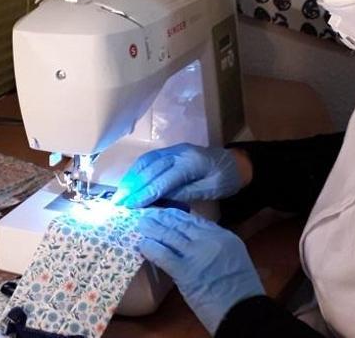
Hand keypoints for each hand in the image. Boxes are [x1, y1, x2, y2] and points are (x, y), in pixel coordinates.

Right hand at [112, 143, 244, 207]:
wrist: (237, 162)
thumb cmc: (227, 179)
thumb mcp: (211, 190)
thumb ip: (186, 193)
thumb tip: (159, 200)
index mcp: (191, 163)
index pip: (162, 180)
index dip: (144, 194)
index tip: (129, 206)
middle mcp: (179, 152)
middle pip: (150, 169)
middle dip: (132, 186)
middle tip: (117, 203)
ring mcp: (174, 149)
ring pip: (147, 161)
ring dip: (131, 177)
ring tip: (120, 194)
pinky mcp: (171, 151)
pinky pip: (150, 159)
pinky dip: (137, 171)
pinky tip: (130, 182)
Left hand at [138, 209, 264, 334]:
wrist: (242, 310)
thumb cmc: (242, 290)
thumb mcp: (236, 258)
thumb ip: (219, 247)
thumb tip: (198, 241)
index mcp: (225, 236)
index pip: (196, 221)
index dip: (179, 216)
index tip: (168, 213)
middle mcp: (210, 240)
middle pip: (181, 225)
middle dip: (164, 219)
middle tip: (150, 214)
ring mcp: (196, 254)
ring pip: (170, 236)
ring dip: (153, 229)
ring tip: (142, 224)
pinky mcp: (185, 271)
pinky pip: (164, 255)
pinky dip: (152, 248)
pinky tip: (143, 245)